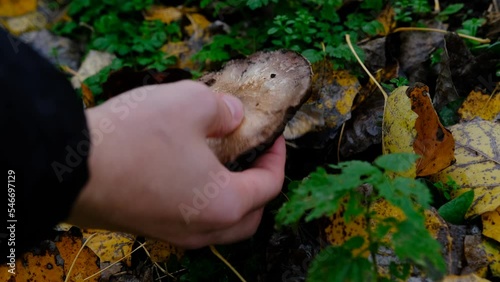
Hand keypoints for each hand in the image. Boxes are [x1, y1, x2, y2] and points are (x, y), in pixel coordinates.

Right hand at [67, 80, 285, 247]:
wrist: (67, 166)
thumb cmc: (134, 137)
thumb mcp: (190, 103)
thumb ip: (223, 110)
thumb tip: (233, 117)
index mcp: (224, 204)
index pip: (269, 186)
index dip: (278, 157)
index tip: (274, 136)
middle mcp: (201, 229)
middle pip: (250, 217)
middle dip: (260, 186)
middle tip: (254, 156)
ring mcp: (172, 234)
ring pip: (219, 224)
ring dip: (231, 197)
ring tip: (224, 164)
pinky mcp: (148, 228)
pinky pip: (190, 221)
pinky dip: (202, 201)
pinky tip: (189, 172)